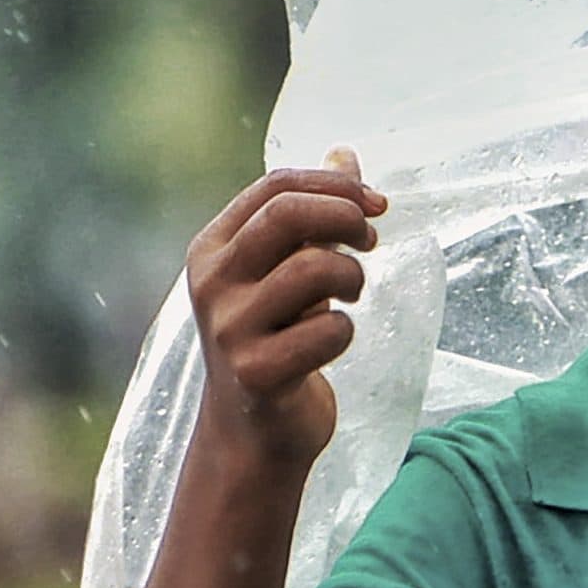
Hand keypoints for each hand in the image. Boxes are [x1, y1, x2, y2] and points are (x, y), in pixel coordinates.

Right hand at [184, 150, 387, 468]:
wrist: (253, 434)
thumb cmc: (274, 340)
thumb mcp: (282, 271)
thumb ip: (310, 215)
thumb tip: (345, 153)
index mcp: (212, 248)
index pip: (275, 186)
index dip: (335, 185)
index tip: (376, 203)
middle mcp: (212, 283)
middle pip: (288, 215)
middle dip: (345, 217)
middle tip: (370, 241)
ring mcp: (230, 329)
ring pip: (315, 268)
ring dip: (353, 277)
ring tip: (351, 297)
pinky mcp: (257, 373)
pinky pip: (329, 330)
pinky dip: (346, 332)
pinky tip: (331, 344)